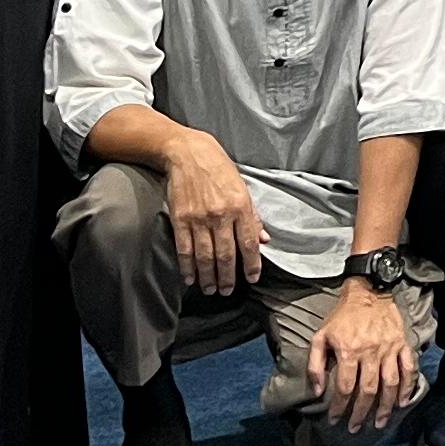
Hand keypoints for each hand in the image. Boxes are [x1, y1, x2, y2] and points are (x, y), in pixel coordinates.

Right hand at [159, 132, 266, 293]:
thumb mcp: (243, 187)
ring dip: (209, 277)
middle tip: (228, 291)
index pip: (249, 242)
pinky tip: (190, 278)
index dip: (252, 264)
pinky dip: (187, 267)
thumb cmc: (219, 169)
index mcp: (241, 206)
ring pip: (205, 256)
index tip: (253, 278)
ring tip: (211, 289)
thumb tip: (264, 240)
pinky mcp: (180, 219)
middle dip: (229, 277)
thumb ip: (253, 216)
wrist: (188, 154)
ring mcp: (199, 218)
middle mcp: (221, 214)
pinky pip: (184, 249)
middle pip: (226, 254)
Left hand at [311, 280, 418, 433]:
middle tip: (355, 428)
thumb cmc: (342, 316)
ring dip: (384, 406)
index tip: (335, 420)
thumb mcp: (320, 336)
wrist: (369, 291)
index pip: (344, 387)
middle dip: (361, 413)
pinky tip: (402, 402)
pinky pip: (408, 368)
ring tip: (379, 423)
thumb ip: (315, 364)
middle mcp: (371, 352)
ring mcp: (390, 349)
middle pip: (368, 390)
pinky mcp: (403, 344)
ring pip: (389, 384)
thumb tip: (317, 391)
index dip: (339, 407)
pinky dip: (407, 386)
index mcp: (349, 351)